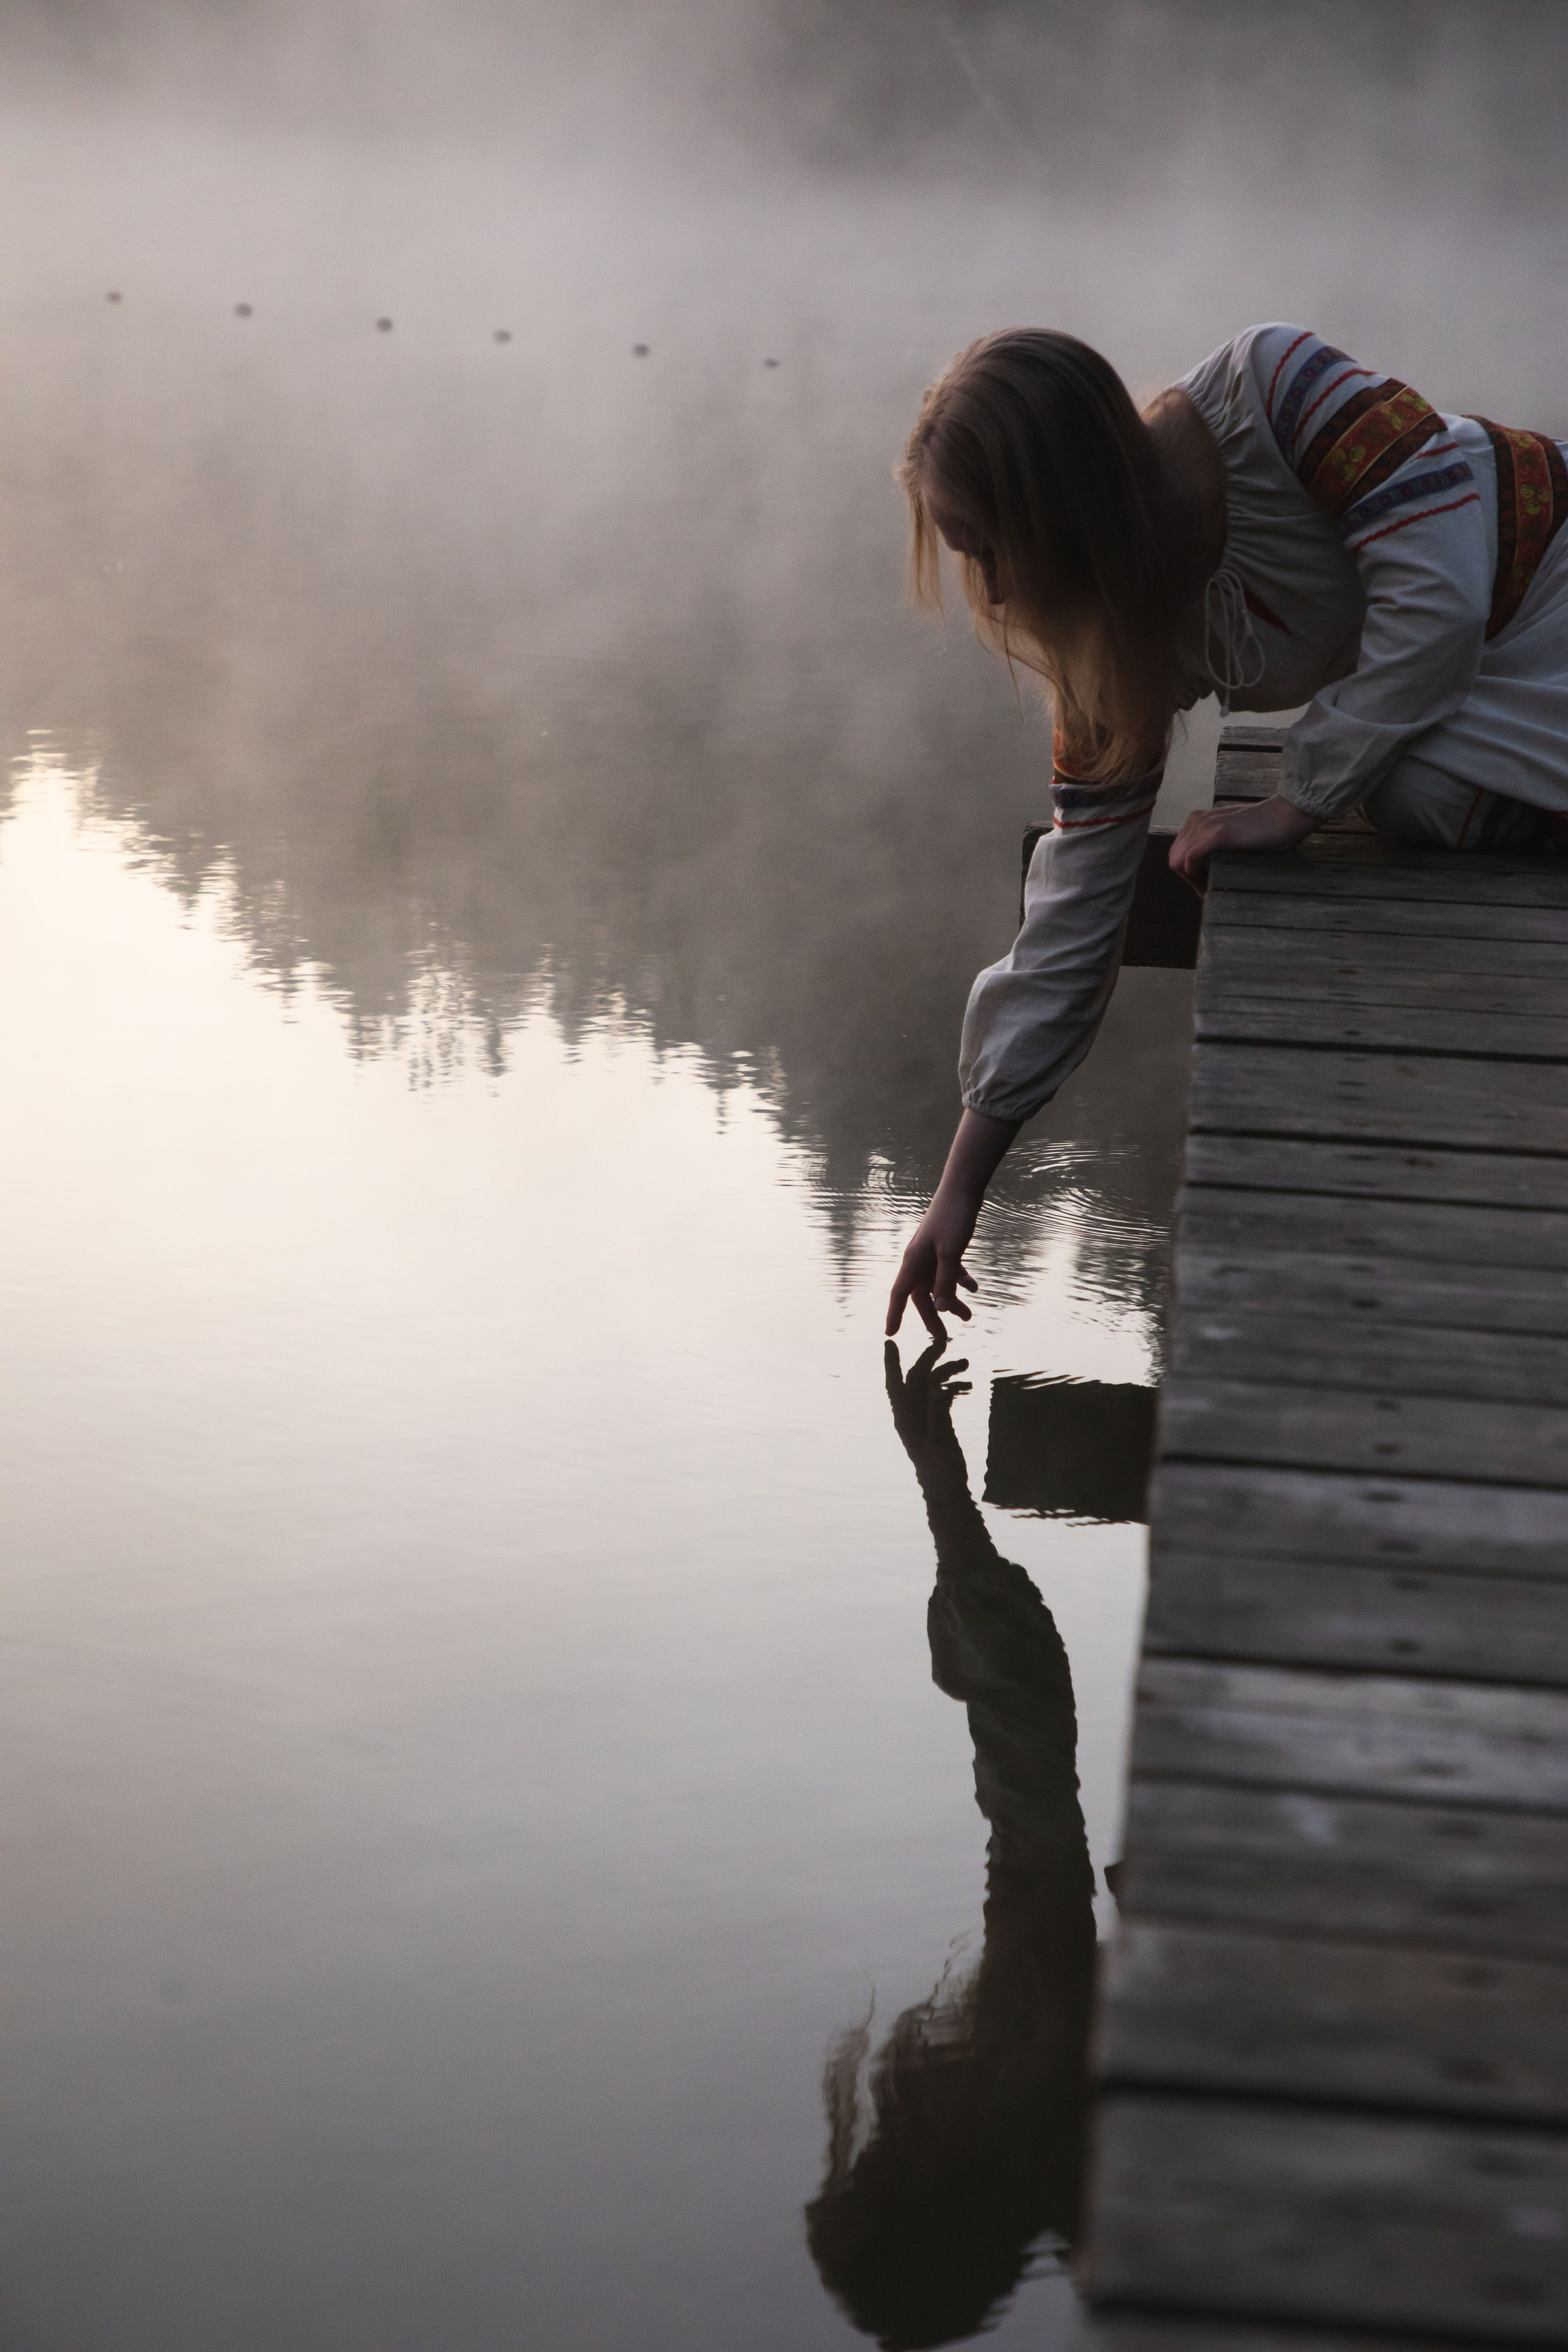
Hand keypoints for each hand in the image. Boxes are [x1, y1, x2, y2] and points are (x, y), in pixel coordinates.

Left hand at [884, 1338, 970, 1473]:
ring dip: (946, 1373)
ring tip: (967, 1364)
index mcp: (905, 1417)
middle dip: (929, 1359)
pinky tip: (969, 1385)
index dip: (891, 1363)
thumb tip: (937, 1387)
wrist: (945, 1491)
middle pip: (916, 1379)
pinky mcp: (935, 1422)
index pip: (895, 1384)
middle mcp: (911, 1413)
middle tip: (945, 1342)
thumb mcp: (939, 1441)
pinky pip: (941, 1397)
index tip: (889, 1342)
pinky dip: (952, 1388)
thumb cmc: (939, 1471)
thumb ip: (938, 1414)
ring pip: (931, 1386)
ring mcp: (923, 1417)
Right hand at [885, 1185, 980, 1338]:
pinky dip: (960, 1281)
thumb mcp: (951, 1252)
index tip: (891, 1334)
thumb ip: (945, 1281)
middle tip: (942, 1337)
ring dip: (952, 1301)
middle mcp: (919, 1260)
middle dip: (932, 1316)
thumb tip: (940, 1309)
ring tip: (969, 1317)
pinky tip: (974, 1289)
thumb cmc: (953, 1218)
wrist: (962, 1190)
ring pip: (939, 1286)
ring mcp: (932, 1254)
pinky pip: (950, 1272)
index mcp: (913, 1261)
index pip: (899, 1294)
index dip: (895, 1315)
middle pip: (922, 1295)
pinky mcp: (946, 1248)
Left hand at [1168, 793, 1315, 892]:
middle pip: (1174, 857)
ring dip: (1191, 880)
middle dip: (1187, 878)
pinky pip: (1189, 859)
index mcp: (1198, 819)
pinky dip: (1195, 876)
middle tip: (1207, 890)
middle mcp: (1197, 821)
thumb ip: (1215, 846)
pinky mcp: (1216, 835)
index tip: (1205, 884)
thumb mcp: (1231, 835)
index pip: (1178, 851)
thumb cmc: (1266, 830)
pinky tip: (1210, 882)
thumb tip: (1204, 870)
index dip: (1188, 872)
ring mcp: (1204, 826)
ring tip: (1209, 889)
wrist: (1285, 816)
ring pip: (1177, 861)